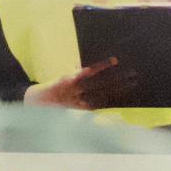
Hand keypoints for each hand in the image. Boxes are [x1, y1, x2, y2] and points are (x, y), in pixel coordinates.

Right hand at [23, 56, 140, 111]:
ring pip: (102, 96)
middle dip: (116, 79)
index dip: (102, 66)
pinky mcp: (81, 110)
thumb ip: (75, 71)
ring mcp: (78, 102)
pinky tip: (121, 98)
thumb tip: (81, 65)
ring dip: (117, 90)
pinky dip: (111, 102)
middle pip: (100, 84)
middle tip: (132, 74)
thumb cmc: (54, 87)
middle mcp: (75, 91)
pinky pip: (99, 106)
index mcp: (70, 79)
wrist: (39, 103)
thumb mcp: (63, 76)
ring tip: (131, 84)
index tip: (115, 60)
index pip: (89, 72)